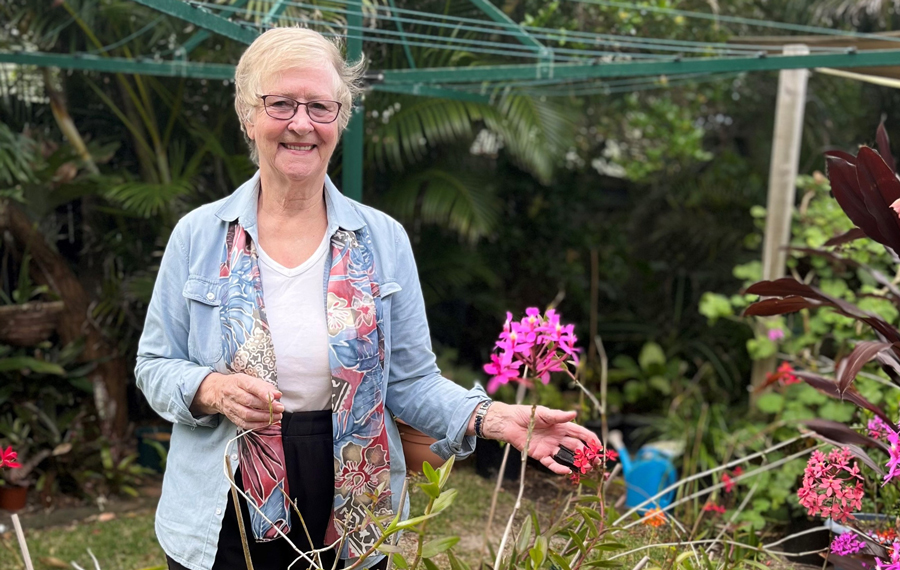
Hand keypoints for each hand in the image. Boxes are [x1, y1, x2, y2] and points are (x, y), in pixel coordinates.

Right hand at [191, 372, 283, 429]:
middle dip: (267, 407)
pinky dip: (257, 425)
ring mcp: (230, 406)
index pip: (251, 386)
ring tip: (276, 417)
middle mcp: (232, 394)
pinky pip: (244, 424)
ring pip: (247, 415)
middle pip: (249, 402)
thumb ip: (265, 386)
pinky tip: (267, 423)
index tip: (275, 398)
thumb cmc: (237, 384)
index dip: (263, 393)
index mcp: (238, 381)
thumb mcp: (249, 379)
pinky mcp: (231, 417)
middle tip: (280, 408)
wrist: (216, 391)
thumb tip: (278, 395)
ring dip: (264, 417)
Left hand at [477, 402, 600, 475]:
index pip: (580, 434)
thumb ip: (559, 416)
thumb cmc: (527, 414)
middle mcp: (558, 438)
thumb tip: (574, 413)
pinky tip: (567, 472)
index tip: (599, 447)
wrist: (509, 422)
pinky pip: (552, 463)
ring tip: (586, 468)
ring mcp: (550, 447)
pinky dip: (559, 468)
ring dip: (577, 463)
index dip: (591, 440)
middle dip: (588, 454)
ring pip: (567, 457)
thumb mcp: (544, 413)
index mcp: (561, 426)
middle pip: (577, 447)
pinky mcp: (540, 455)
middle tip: (597, 462)